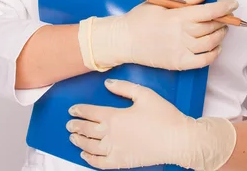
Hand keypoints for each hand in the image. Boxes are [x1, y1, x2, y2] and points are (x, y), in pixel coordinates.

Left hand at [67, 79, 235, 169]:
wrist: (176, 139)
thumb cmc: (163, 116)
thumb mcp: (144, 94)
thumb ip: (124, 87)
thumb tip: (107, 84)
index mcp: (115, 117)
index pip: (91, 112)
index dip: (80, 110)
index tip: (72, 109)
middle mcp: (111, 135)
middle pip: (87, 130)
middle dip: (76, 126)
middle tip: (69, 124)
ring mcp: (115, 150)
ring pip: (90, 146)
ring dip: (79, 141)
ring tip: (73, 137)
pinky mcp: (121, 162)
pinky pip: (99, 163)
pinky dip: (89, 159)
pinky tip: (85, 154)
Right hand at [79, 0, 237, 70]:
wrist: (124, 40)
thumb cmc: (141, 18)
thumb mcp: (161, 1)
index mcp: (177, 17)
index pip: (208, 11)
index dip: (224, 7)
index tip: (234, 4)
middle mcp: (181, 34)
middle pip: (211, 27)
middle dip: (224, 21)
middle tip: (227, 16)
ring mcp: (180, 50)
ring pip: (209, 44)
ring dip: (220, 36)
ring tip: (221, 30)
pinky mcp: (178, 63)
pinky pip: (202, 61)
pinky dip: (213, 55)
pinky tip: (216, 48)